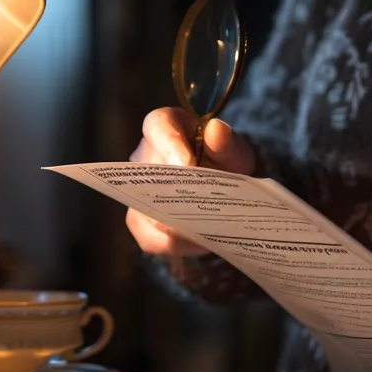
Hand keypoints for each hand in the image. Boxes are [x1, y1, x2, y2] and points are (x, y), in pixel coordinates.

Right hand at [125, 107, 257, 256]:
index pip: (158, 126)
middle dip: (174, 194)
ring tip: (205, 230)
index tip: (187, 165)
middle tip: (201, 209)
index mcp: (165, 127)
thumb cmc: (224, 162)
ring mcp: (137, 192)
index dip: (169, 145)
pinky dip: (176, 245)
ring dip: (175, 224)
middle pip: (149, 175)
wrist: (225, 188)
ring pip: (144, 212)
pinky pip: (150, 238)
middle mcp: (142, 158)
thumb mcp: (234, 151)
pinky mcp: (141, 222)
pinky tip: (201, 242)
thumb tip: (216, 131)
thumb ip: (228, 143)